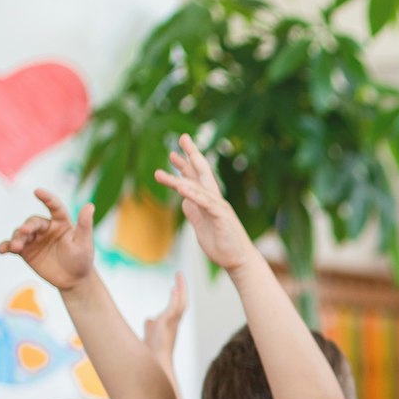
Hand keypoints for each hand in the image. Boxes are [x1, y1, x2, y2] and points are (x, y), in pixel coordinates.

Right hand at [0, 189, 96, 291]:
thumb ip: (84, 225)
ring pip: (21, 233)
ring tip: (16, 247)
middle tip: (24, 231)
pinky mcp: (25, 250)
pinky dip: (6, 246)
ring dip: (16, 238)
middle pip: (33, 222)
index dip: (47, 198)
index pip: (54, 206)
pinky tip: (2, 250)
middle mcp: (46, 227)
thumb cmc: (82, 259)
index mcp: (61, 222)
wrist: (73, 280)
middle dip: (27, 226)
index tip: (37, 191)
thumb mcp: (84, 243)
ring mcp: (34, 238)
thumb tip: (90, 206)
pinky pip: (12, 245)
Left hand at [143, 271, 186, 367]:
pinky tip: (173, 288)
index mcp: (172, 324)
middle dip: (182, 288)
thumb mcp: (151, 333)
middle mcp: (175, 322)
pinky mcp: (167, 324)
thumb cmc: (153, 351)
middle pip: (182, 301)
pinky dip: (175, 297)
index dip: (178, 295)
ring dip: (181, 289)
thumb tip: (148, 319)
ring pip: (181, 303)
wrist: (156, 363)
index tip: (175, 285)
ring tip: (179, 276)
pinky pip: (174, 308)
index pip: (177, 306)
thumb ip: (151, 325)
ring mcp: (173, 323)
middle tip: (179, 275)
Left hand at [154, 134, 257, 272]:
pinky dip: (192, 194)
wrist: (238, 260)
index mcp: (209, 201)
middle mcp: (215, 200)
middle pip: (202, 172)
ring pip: (197, 187)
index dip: (185, 165)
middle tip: (182, 137)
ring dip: (178, 179)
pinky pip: (204, 203)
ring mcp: (218, 206)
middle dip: (192, 155)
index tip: (174, 153)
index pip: (196, 178)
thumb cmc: (222, 245)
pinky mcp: (221, 216)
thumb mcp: (201, 226)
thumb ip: (193, 212)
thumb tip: (184, 202)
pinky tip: (180, 188)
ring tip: (160, 173)